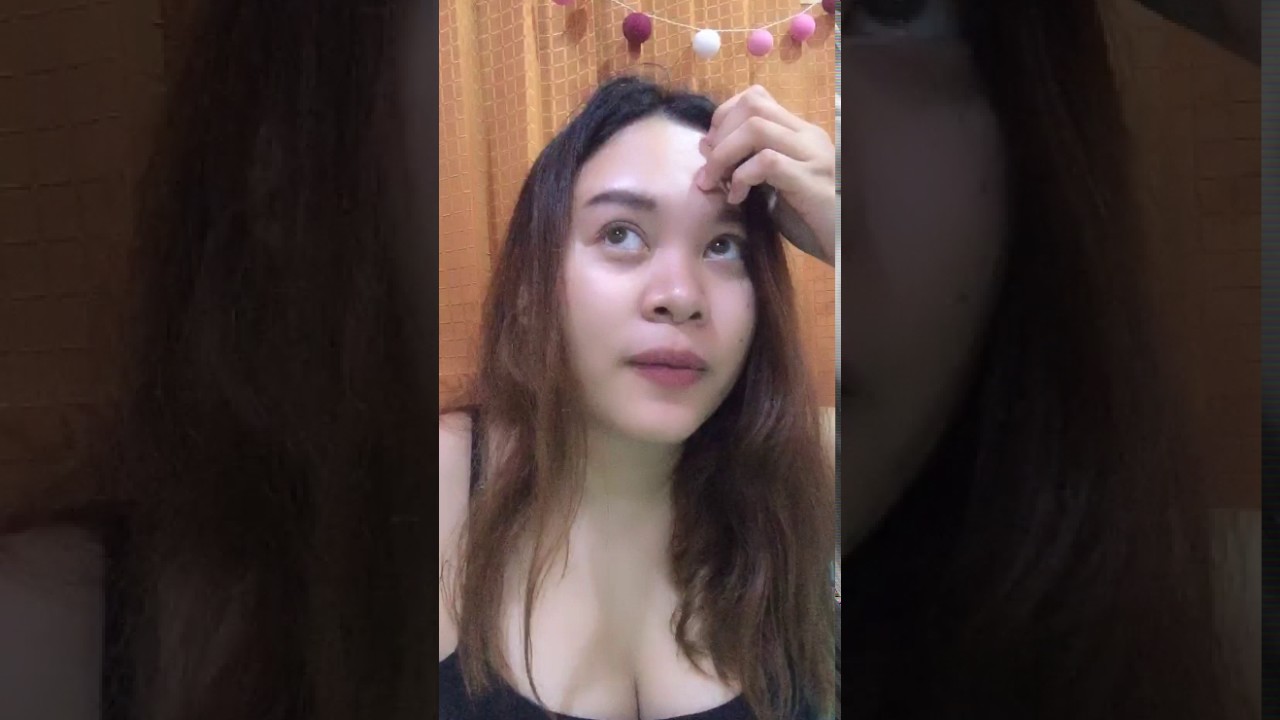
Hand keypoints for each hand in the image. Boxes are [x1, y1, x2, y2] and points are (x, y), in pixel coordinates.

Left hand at [695, 85, 836, 265]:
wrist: (846, 245)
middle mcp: (807, 136)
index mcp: (799, 134)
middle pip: (752, 104)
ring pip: (756, 127)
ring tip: (714, 182)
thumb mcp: (772, 189)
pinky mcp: (810, 181)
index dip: (724, 116)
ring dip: (724, 154)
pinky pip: (767, 162)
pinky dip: (741, 177)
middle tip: (709, 167)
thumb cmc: (811, 221)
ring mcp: (811, 156)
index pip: (756, 97)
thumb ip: (745, 166)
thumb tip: (706, 146)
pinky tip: (737, 198)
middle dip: (720, 132)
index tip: (710, 148)